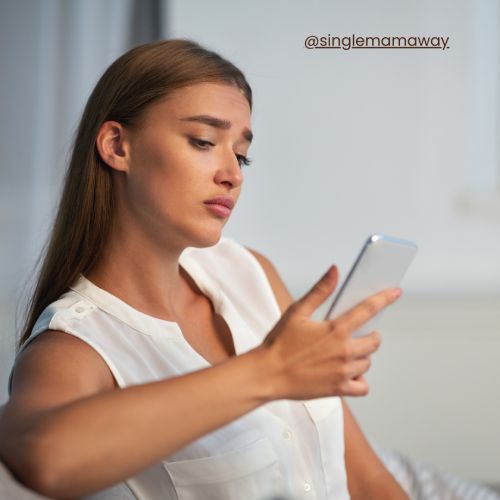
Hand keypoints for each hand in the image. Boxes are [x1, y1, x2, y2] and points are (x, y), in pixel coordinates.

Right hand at [261, 265, 400, 400]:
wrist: (267, 374)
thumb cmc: (279, 344)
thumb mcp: (297, 311)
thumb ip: (319, 291)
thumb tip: (334, 271)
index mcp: (335, 330)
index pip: (368, 309)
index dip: (384, 298)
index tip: (394, 293)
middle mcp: (344, 351)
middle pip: (375, 341)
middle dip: (371, 335)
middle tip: (358, 334)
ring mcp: (343, 372)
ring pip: (368, 362)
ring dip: (362, 356)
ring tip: (346, 353)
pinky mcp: (338, 389)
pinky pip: (363, 387)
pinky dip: (360, 380)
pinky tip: (348, 373)